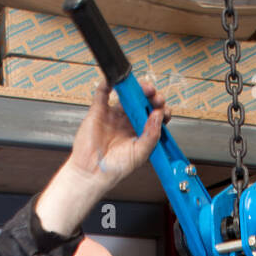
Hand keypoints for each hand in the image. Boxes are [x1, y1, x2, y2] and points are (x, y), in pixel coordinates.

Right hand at [37, 79, 168, 235]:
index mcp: (140, 133)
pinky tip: (116, 81)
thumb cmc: (114, 170)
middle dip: (152, 97)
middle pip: (142, 103)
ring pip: (126, 95)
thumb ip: (151, 136)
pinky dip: (108, 84)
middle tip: (156, 97)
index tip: (164, 110)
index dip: (161, 110)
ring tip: (144, 88)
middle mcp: (127, 123)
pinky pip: (102, 93)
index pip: (154, 117)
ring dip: (136, 88)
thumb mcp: (140, 154)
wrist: (92, 174)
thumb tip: (158, 115)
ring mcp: (113, 115)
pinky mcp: (98, 111)